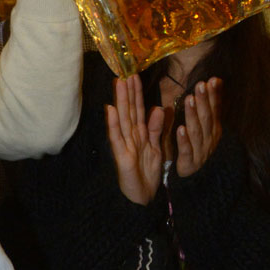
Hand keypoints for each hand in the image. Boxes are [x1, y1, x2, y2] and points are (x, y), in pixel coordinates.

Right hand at [106, 75, 165, 205]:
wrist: (143, 197)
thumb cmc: (148, 172)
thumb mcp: (157, 147)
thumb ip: (157, 129)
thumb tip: (158, 108)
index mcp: (141, 133)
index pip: (139, 109)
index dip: (136, 93)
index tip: (134, 75)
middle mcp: (131, 136)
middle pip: (129, 110)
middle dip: (127, 91)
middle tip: (124, 71)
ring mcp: (125, 145)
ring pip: (123, 119)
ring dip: (120, 101)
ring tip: (118, 83)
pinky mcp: (122, 156)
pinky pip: (117, 138)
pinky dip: (113, 124)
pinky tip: (110, 110)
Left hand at [176, 78, 221, 176]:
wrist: (200, 179)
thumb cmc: (200, 146)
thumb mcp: (206, 125)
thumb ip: (210, 105)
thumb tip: (214, 80)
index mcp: (214, 128)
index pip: (215, 109)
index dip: (214, 95)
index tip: (211, 80)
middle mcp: (210, 138)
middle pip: (207, 118)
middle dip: (204, 101)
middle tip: (200, 85)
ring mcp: (201, 151)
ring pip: (197, 131)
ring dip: (193, 115)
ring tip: (189, 100)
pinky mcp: (190, 162)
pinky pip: (187, 150)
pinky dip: (184, 140)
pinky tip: (180, 128)